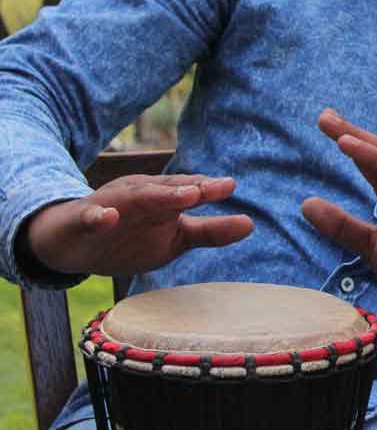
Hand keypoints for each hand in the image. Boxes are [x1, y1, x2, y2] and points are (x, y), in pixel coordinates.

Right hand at [21, 173, 252, 277]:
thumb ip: (209, 231)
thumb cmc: (130, 235)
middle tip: (210, 189)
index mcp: (162, 199)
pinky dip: (98, 216)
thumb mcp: (173, 237)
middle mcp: (139, 196)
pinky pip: (89, 217)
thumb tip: (251, 224)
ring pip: (133, 198)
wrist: (71, 243)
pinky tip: (107, 217)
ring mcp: (110, 206)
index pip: (187, 190)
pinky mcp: (82, 221)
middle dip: (187, 188)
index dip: (207, 188)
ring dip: (156, 196)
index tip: (230, 186)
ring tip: (182, 196)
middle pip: (165, 190)